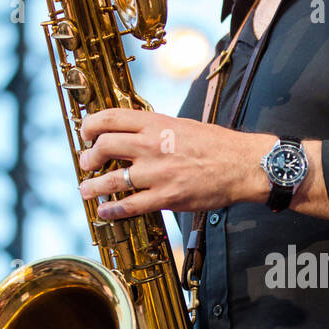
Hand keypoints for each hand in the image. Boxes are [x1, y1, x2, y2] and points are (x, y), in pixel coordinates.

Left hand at [77, 109, 274, 218]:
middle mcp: (151, 145)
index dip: (89, 126)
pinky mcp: (166, 196)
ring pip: (111, 179)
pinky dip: (112, 210)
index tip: (85, 134)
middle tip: (86, 163)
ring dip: (92, 186)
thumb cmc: (216, 144)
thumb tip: (132, 134)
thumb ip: (155, 128)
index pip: (109, 118)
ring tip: (85, 190)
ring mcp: (157, 172)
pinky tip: (104, 211)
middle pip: (103, 146)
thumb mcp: (182, 124)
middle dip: (88, 157)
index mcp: (156, 123)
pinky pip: (130, 205)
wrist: (243, 164)